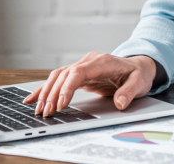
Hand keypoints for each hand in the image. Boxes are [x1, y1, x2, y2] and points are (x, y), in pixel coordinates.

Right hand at [23, 52, 156, 117]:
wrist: (138, 66)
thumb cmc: (137, 74)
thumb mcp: (139, 82)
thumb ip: (129, 92)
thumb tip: (119, 102)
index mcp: (101, 61)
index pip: (78, 72)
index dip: (67, 87)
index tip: (61, 104)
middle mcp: (89, 61)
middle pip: (64, 74)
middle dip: (52, 94)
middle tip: (46, 112)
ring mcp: (82, 66)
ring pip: (58, 76)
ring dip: (46, 92)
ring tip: (38, 109)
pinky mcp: (78, 73)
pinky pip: (59, 79)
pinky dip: (45, 88)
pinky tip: (33, 97)